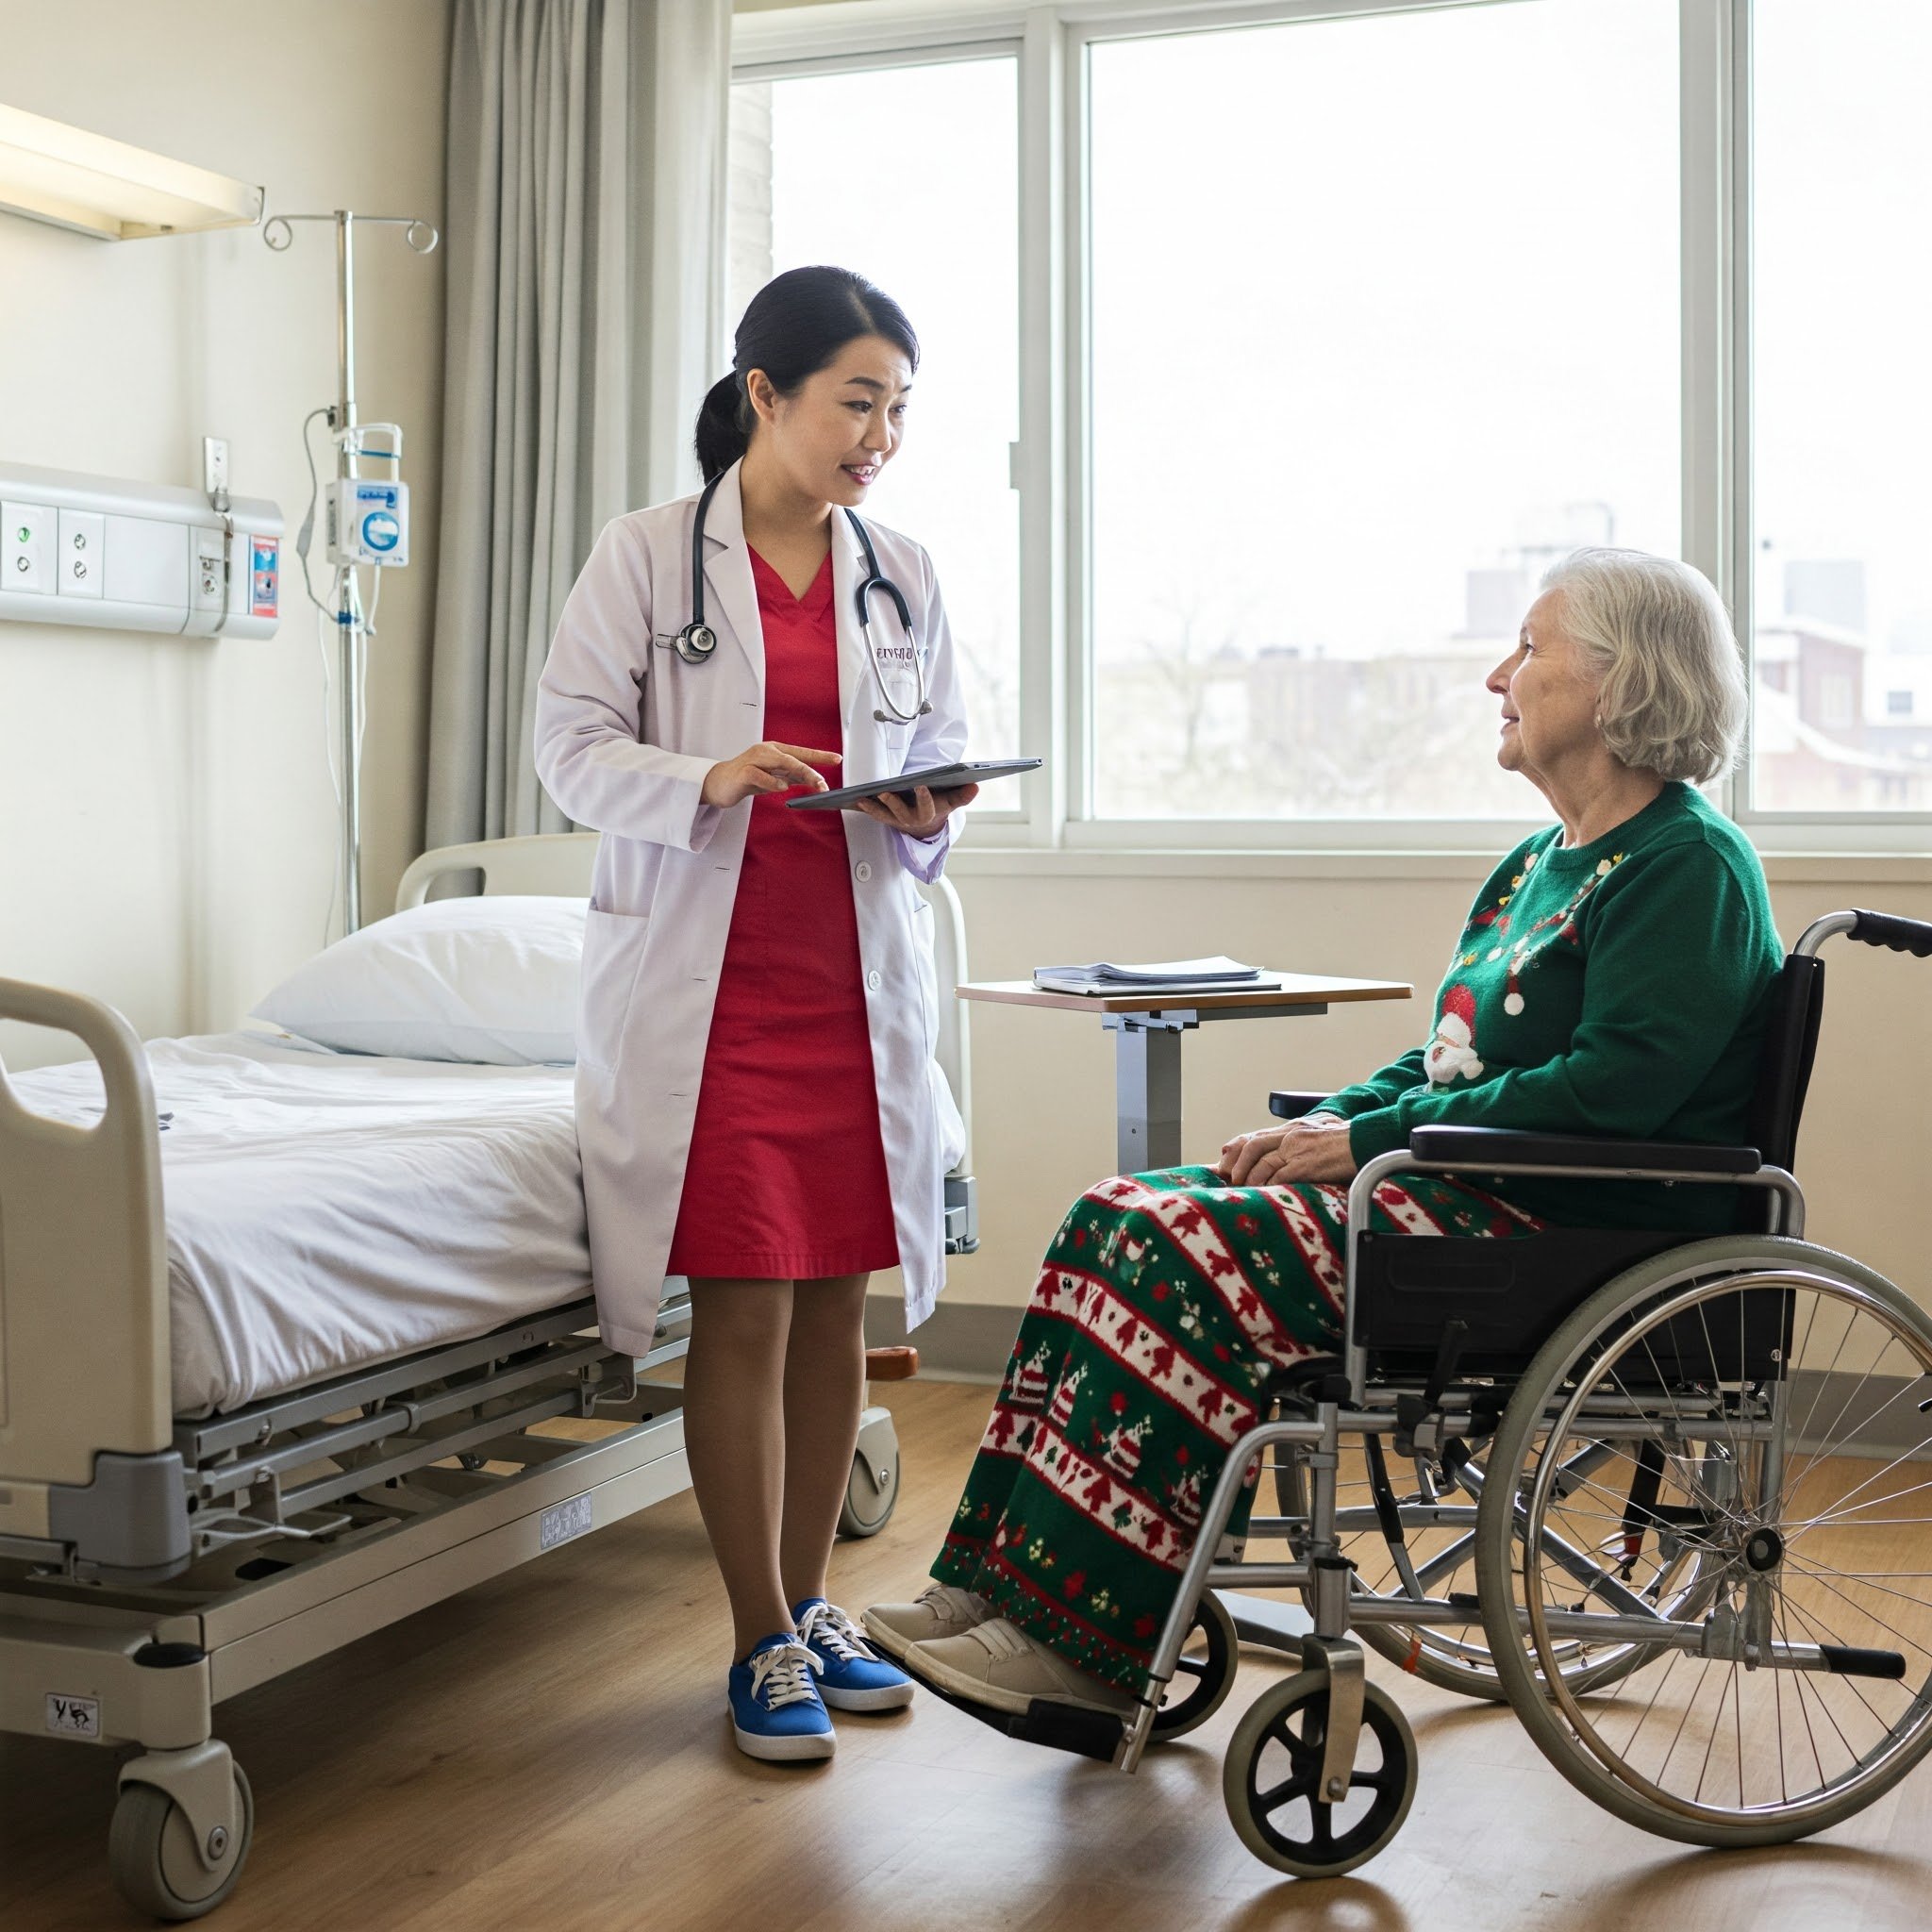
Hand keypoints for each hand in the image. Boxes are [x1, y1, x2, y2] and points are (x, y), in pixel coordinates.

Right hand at [701, 742, 841, 808]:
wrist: (718, 784)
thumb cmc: (747, 779)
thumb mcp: (774, 778)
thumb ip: (791, 776)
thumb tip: (812, 780)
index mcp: (774, 750)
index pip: (800, 752)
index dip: (819, 755)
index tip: (838, 758)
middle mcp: (765, 751)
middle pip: (794, 758)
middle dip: (812, 769)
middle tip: (825, 783)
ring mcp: (753, 759)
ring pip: (781, 762)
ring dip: (800, 773)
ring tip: (814, 784)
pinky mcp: (742, 772)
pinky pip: (759, 775)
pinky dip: (772, 781)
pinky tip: (783, 787)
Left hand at [852, 781, 978, 839]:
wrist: (926, 826)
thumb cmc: (938, 807)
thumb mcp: (951, 802)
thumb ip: (962, 795)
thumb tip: (976, 786)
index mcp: (928, 814)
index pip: (927, 806)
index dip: (924, 797)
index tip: (921, 785)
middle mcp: (911, 820)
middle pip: (901, 812)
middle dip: (892, 802)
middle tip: (884, 792)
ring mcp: (896, 821)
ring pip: (884, 816)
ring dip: (873, 808)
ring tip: (863, 798)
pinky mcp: (886, 819)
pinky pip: (874, 814)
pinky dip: (865, 808)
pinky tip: (855, 799)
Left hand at [1213, 1114, 1355, 1185]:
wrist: (1367, 1142)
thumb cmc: (1347, 1144)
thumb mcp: (1318, 1135)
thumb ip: (1299, 1143)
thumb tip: (1286, 1161)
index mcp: (1292, 1128)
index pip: (1255, 1136)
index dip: (1236, 1149)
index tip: (1223, 1161)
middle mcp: (1290, 1135)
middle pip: (1252, 1147)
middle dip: (1236, 1165)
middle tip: (1230, 1180)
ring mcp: (1297, 1149)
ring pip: (1262, 1164)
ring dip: (1250, 1180)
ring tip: (1246, 1192)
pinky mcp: (1305, 1164)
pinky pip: (1278, 1177)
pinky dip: (1268, 1187)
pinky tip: (1264, 1195)